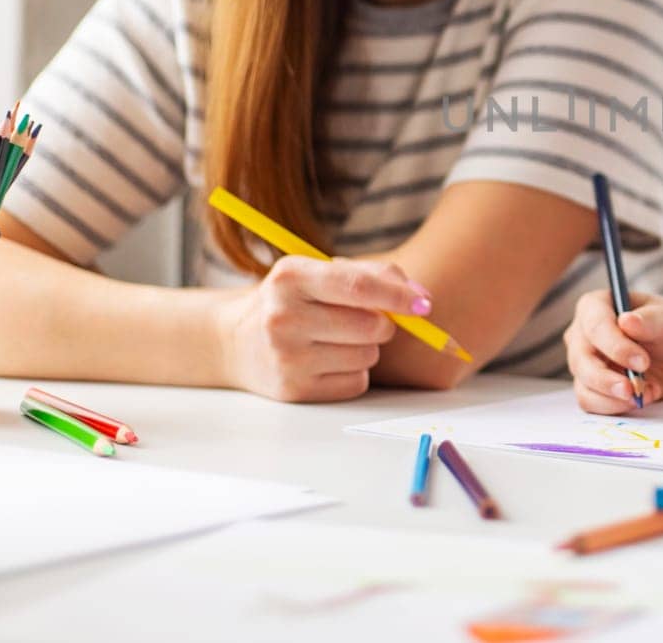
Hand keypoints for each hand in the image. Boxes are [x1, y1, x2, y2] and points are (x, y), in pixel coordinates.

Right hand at [216, 255, 430, 401]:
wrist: (238, 341)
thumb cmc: (294, 300)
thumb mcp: (318, 271)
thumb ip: (372, 275)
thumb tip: (421, 300)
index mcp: (291, 277)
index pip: (357, 286)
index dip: (398, 295)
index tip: (424, 303)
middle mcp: (283, 318)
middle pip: (370, 326)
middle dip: (384, 323)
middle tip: (366, 318)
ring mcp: (287, 358)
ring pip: (368, 356)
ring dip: (368, 347)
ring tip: (337, 338)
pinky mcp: (294, 391)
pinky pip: (356, 381)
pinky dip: (354, 371)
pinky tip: (328, 360)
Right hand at [564, 289, 662, 413]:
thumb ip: (649, 321)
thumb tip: (626, 321)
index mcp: (595, 306)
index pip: (594, 326)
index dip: (615, 346)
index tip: (642, 362)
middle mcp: (582, 334)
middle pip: (582, 360)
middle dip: (608, 378)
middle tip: (635, 388)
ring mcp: (584, 363)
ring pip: (584, 386)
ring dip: (612, 397)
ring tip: (643, 395)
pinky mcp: (592, 388)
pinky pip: (592, 404)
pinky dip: (617, 406)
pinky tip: (641, 398)